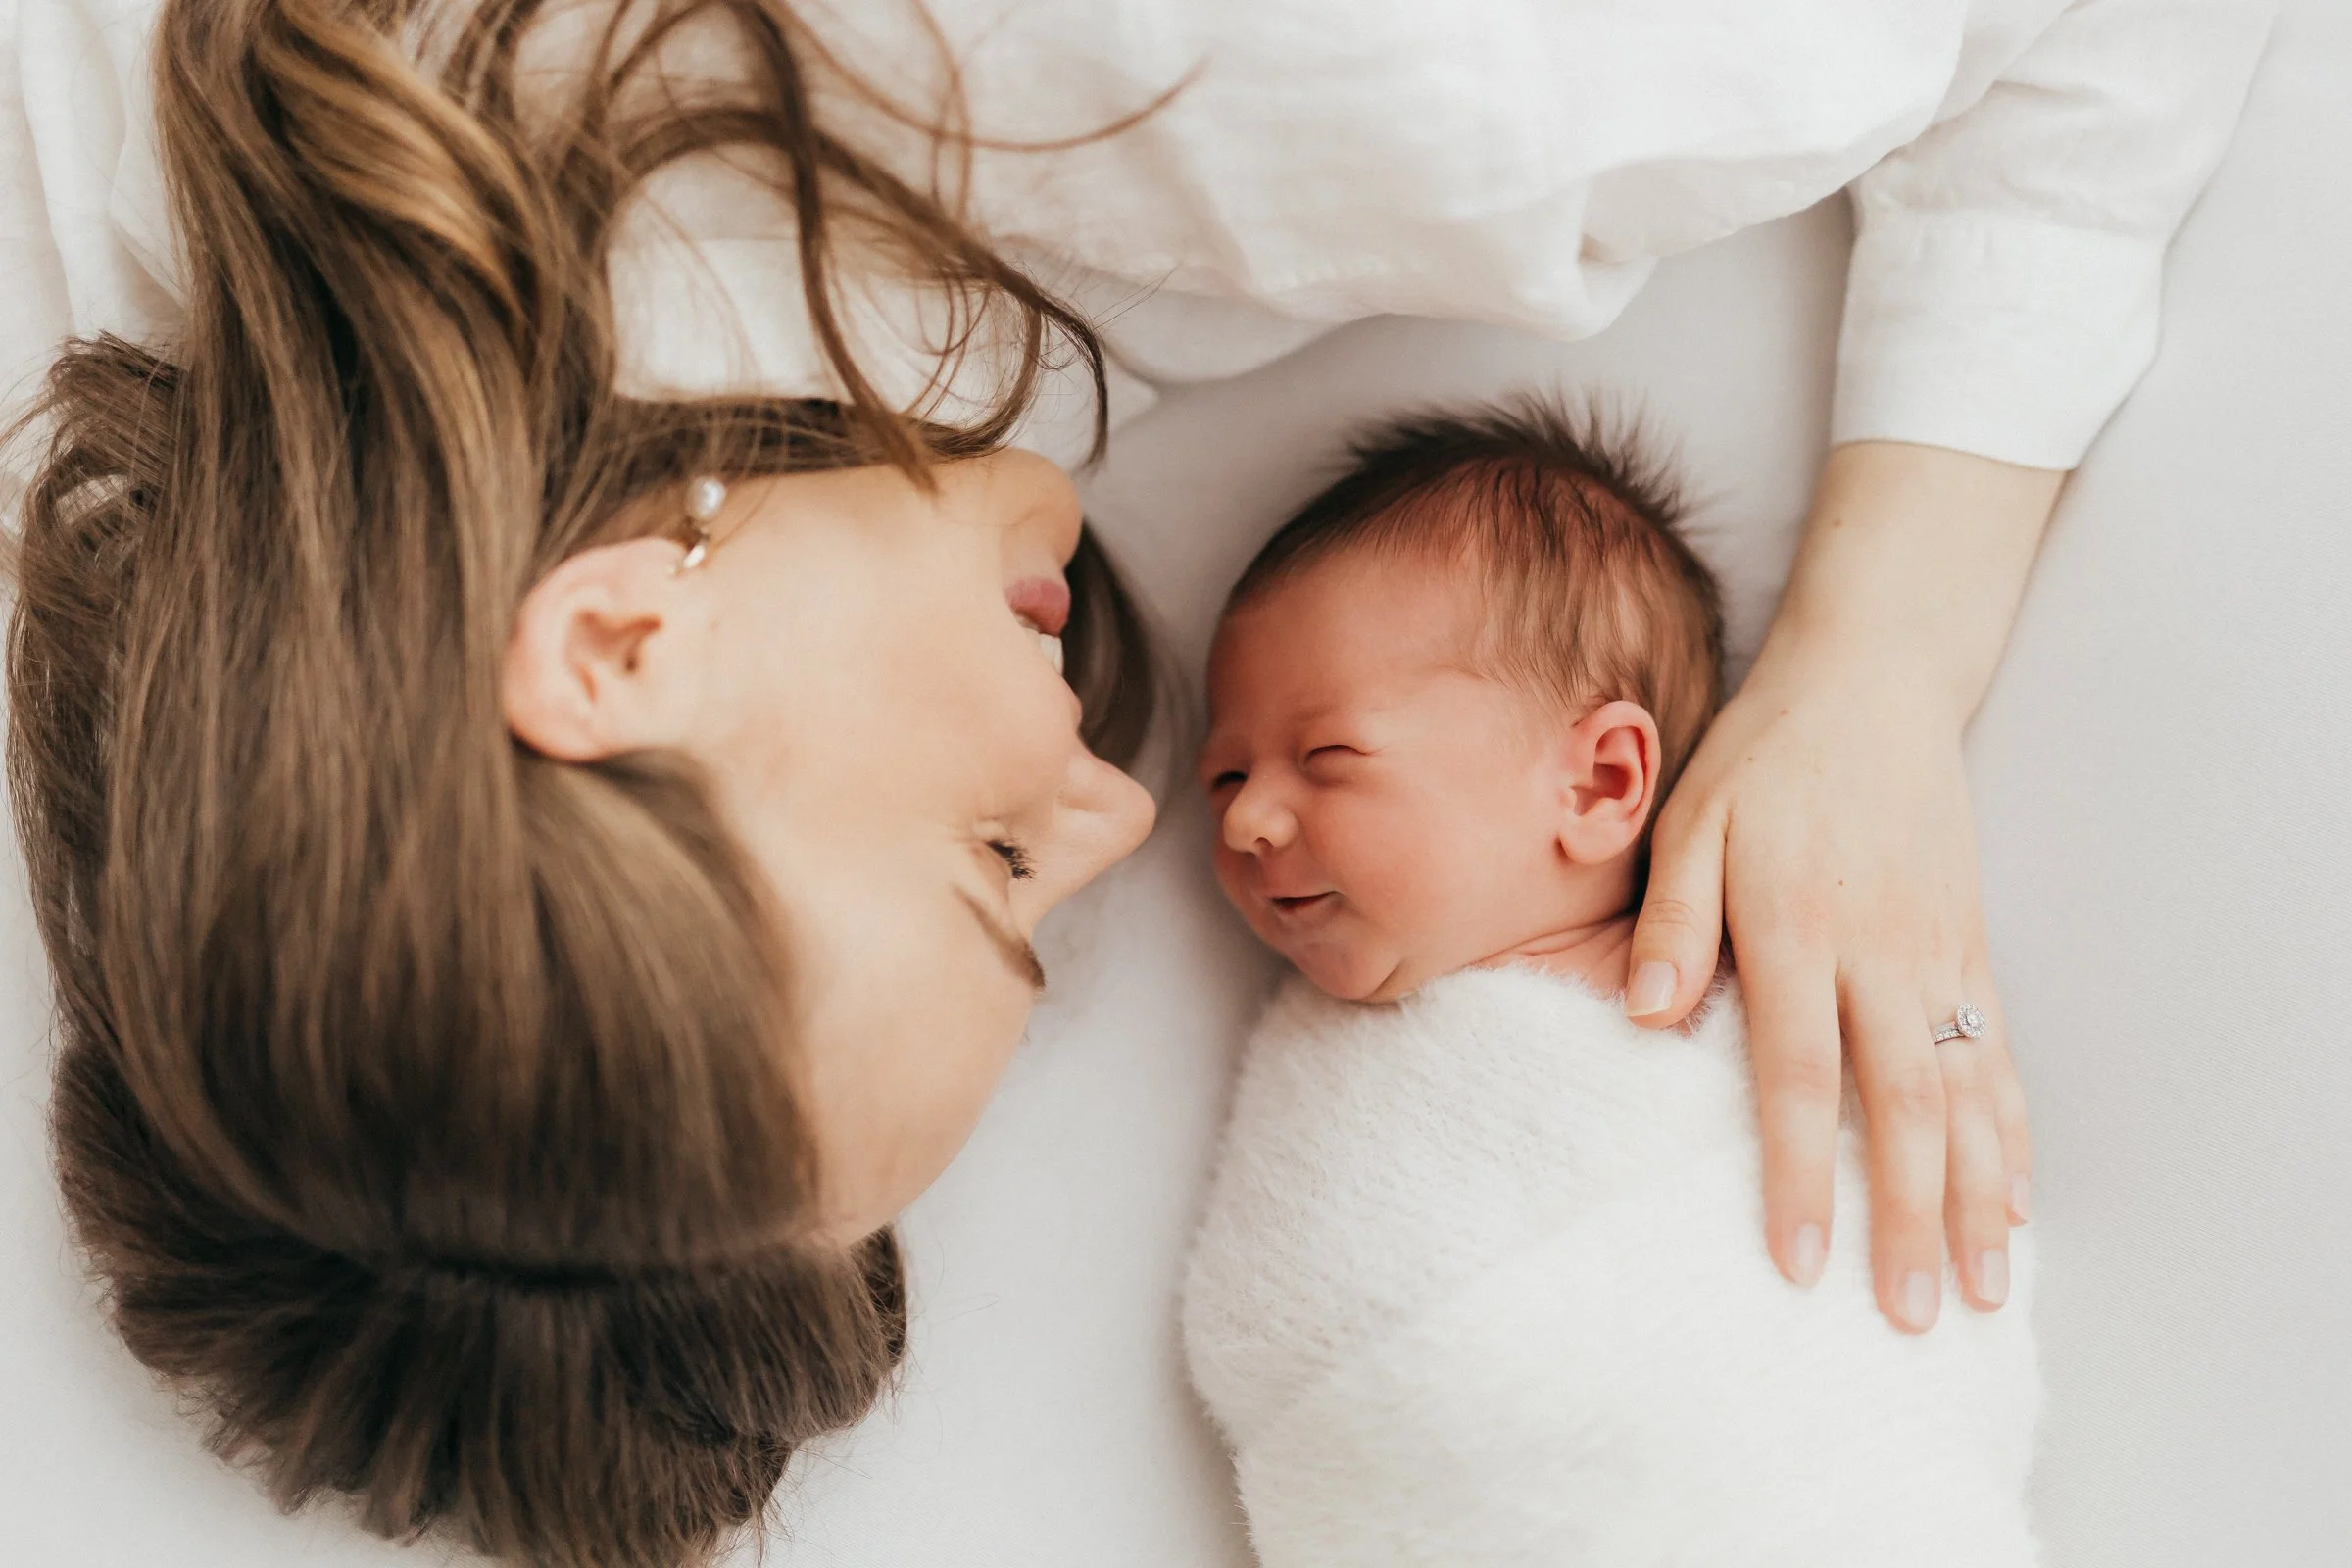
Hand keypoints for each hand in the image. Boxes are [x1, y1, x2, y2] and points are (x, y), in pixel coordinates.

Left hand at [1622, 441, 2058, 1332]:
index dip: (1799, 1171)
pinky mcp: (1972, 947)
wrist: (1873, 684)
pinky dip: (2011, 1133)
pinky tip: (2014, 1198)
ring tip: (1981, 1288)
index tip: (1797, 1258)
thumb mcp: (1690, 818)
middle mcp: (1879, 952)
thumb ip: (1672, 920)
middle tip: (1906, 1314)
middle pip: (1900, 1106)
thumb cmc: (1763, 759)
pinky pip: (2000, 1055)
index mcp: (1797, 927)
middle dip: (1907, 1218)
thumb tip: (1644, 1017)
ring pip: (1967, 1094)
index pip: (1799, 1074)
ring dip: (1976, 1197)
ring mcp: (1938, 954)